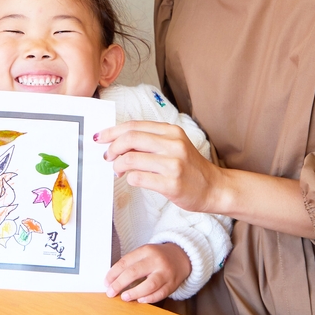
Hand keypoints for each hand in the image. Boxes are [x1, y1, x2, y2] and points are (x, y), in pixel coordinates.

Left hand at [96, 120, 221, 213]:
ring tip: (118, 170)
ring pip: (131, 159)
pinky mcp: (171, 184)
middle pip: (130, 139)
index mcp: (171, 131)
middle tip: (107, 156)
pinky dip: (129, 178)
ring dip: (118, 165)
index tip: (100, 137)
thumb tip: (118, 142)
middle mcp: (173, 144)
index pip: (134, 126)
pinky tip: (132, 179)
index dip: (112, 131)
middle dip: (112, 147)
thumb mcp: (173, 145)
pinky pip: (138, 178)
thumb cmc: (190, 167)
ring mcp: (173, 164)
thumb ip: (150, 141)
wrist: (214, 188)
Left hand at [105, 243, 190, 302]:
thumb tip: (113, 279)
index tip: (106, 282)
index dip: (113, 273)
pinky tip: (140, 300)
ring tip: (124, 297)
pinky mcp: (172, 284)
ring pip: (148, 285)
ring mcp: (165, 273)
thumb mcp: (144, 253)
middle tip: (111, 292)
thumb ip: (131, 263)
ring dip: (134, 293)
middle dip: (119, 284)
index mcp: (146, 250)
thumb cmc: (158, 256)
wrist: (181, 256)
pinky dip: (148, 298)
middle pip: (134, 272)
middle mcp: (156, 261)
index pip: (125, 262)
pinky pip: (160, 294)